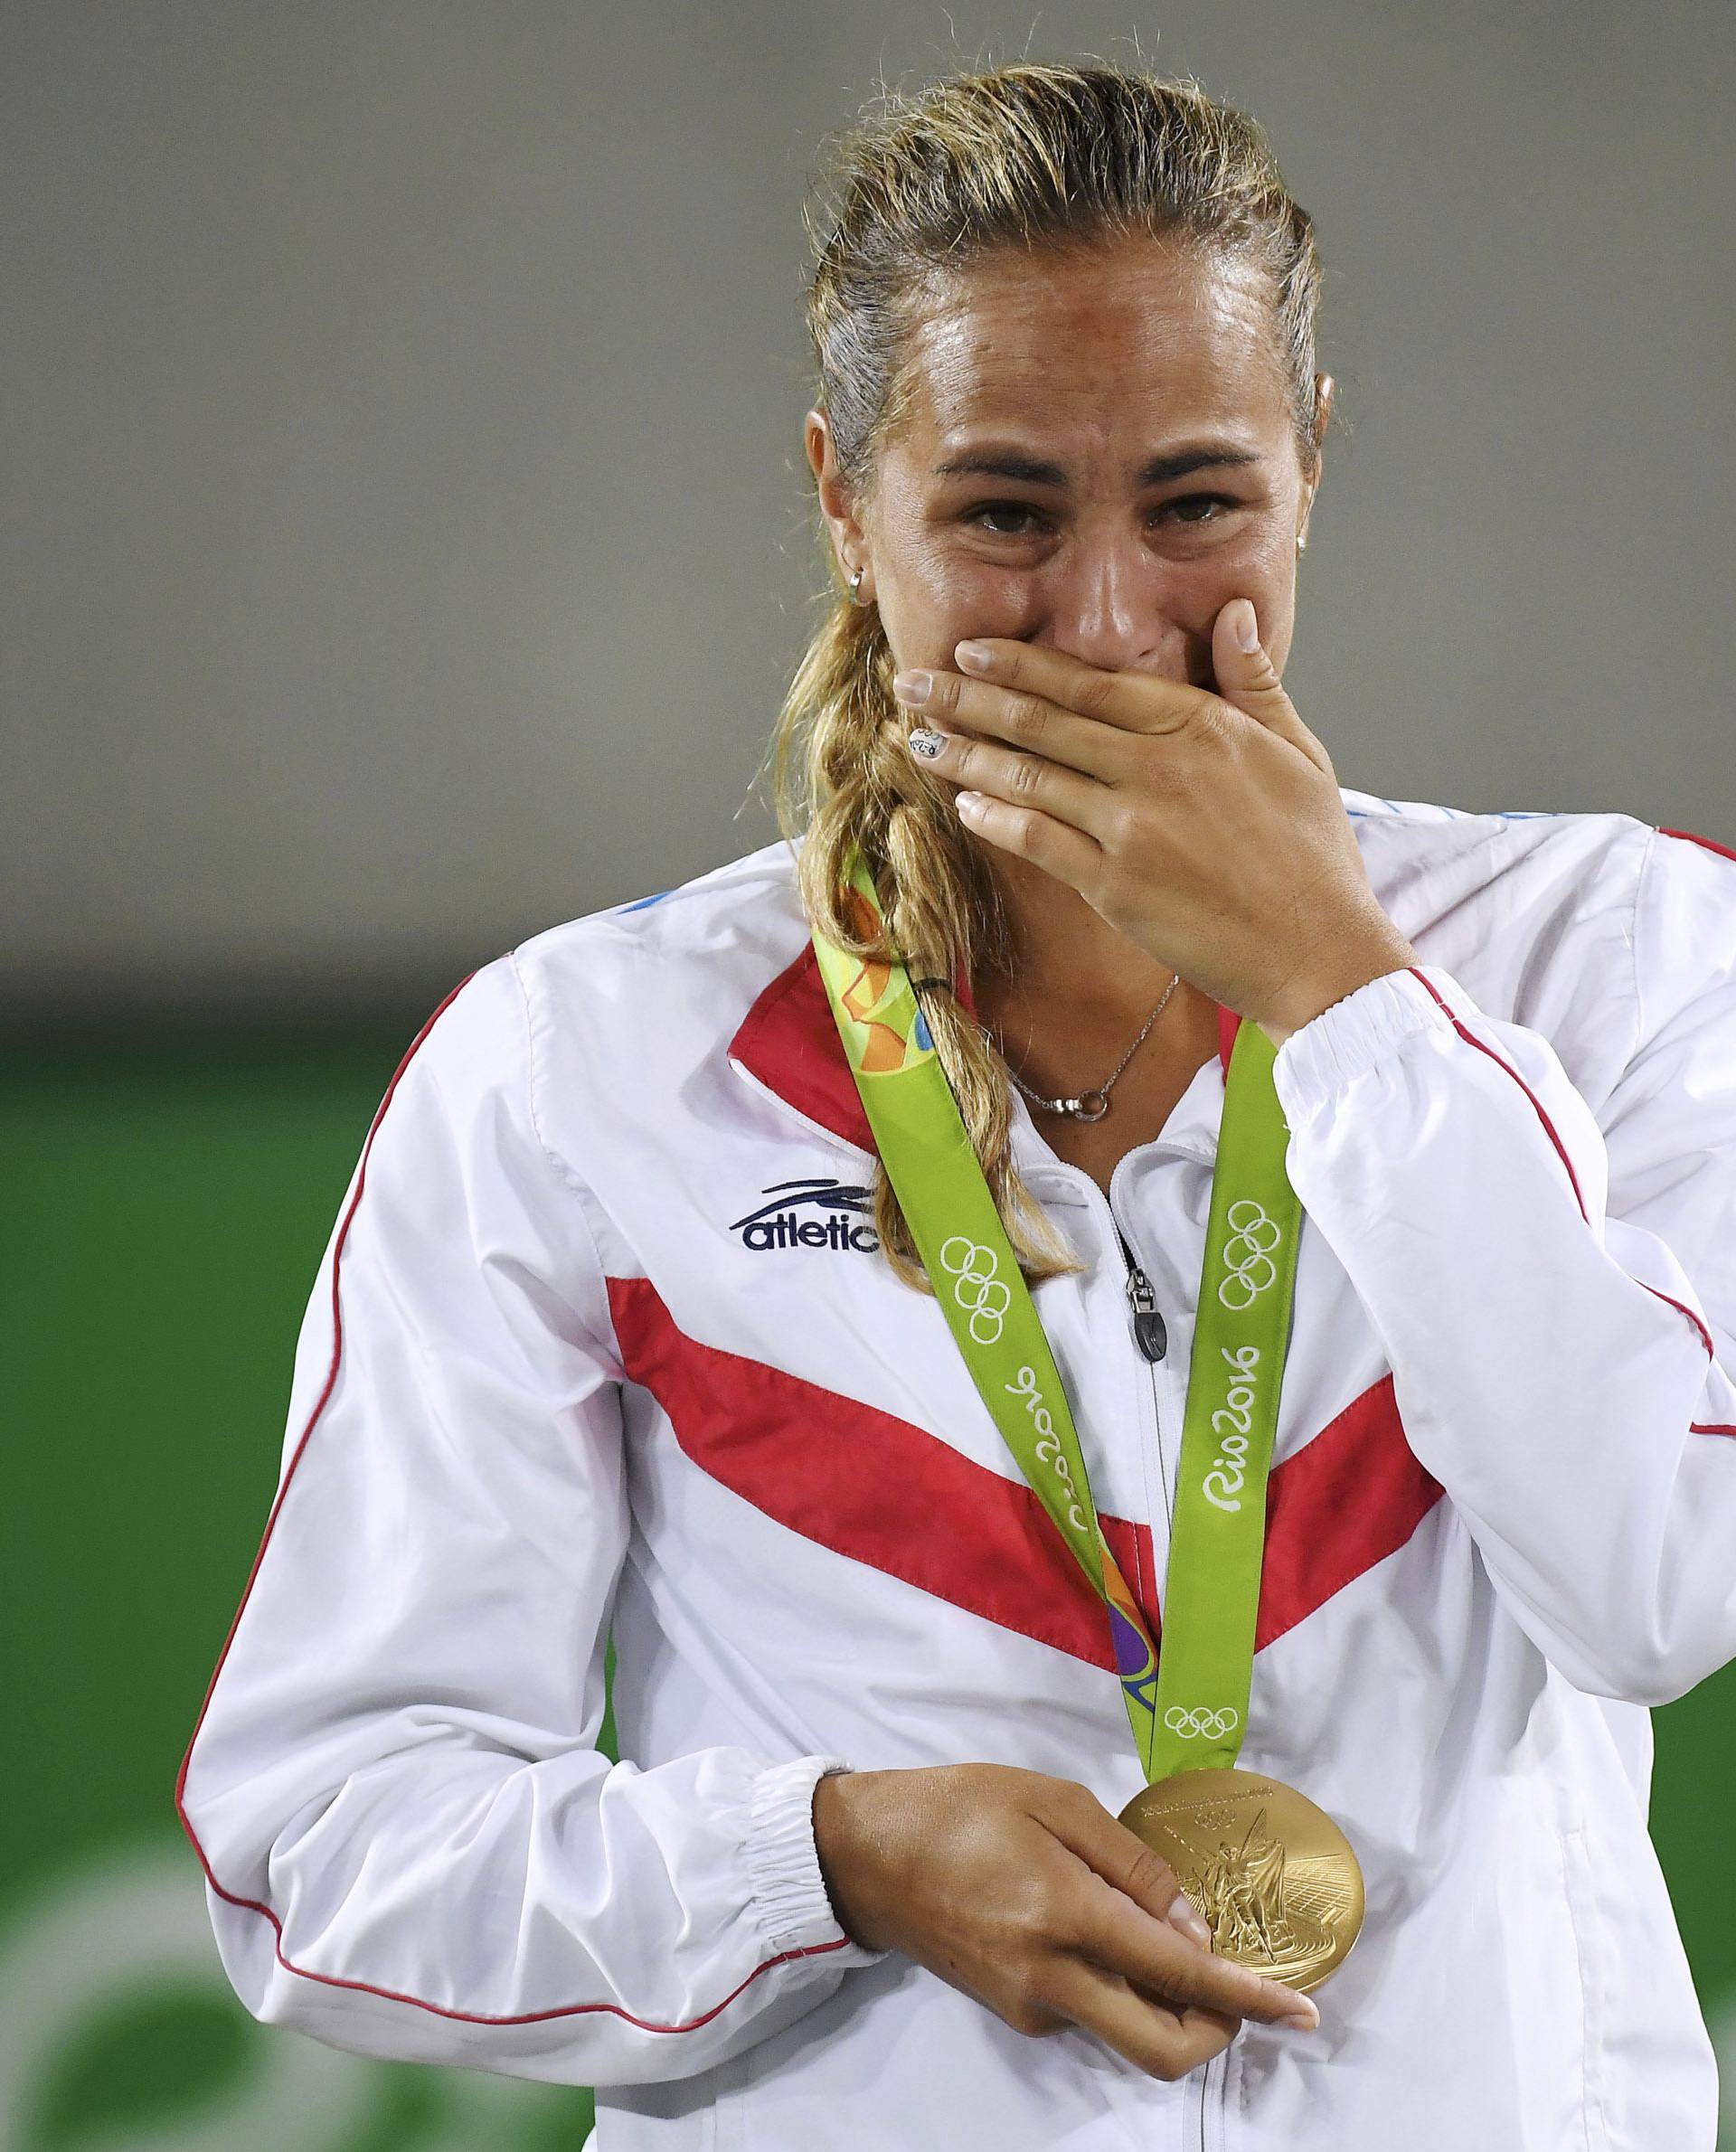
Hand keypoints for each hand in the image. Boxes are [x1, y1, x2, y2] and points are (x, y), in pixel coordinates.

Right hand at [813, 1762, 1320, 2081]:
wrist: (868, 1854)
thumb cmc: (961, 1808)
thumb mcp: (1052, 1801)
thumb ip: (1130, 1863)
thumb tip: (1192, 1922)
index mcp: (1067, 1915)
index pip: (1180, 1974)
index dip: (1249, 1998)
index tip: (1303, 2013)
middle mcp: (1053, 1979)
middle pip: (1162, 2049)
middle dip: (1219, 2032)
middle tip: (1241, 1987)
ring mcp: (1031, 2006)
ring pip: (1127, 2034)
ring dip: (1167, 2006)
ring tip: (1165, 1935)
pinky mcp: (1013, 2012)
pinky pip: (1089, 2013)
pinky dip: (1120, 1989)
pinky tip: (1104, 1931)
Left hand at [892, 599, 1417, 1044]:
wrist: (1319, 950)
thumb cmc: (1314, 855)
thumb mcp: (1298, 751)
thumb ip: (1254, 681)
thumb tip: (1235, 613)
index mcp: (1200, 726)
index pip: (1092, 684)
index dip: (1023, 665)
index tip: (971, 650)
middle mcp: (1157, 768)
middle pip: (1043, 722)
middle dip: (969, 699)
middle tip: (914, 682)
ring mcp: (1131, 827)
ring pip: (1029, 777)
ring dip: (965, 755)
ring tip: (917, 738)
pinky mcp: (1115, 887)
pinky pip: (1039, 842)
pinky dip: (997, 819)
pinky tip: (963, 805)